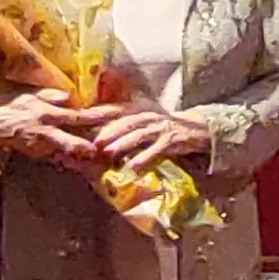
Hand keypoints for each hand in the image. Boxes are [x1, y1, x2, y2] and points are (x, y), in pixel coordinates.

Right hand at [0, 89, 119, 167]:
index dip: (99, 116)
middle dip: (96, 146)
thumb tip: (69, 97)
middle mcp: (47, 133)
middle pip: (77, 142)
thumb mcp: (28, 95)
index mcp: (48, 114)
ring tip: (104, 159)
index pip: (80, 115)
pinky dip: (71, 162)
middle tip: (115, 148)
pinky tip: (84, 164)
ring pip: (69, 155)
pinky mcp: (37, 156)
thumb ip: (50, 96)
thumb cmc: (8, 106)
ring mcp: (42, 147)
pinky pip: (58, 159)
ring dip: (86, 157)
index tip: (117, 114)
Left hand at [91, 108, 211, 173]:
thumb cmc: (166, 130)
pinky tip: (133, 168)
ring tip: (108, 153)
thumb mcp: (145, 125)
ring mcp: (161, 128)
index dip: (98, 114)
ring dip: (122, 144)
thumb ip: (125, 128)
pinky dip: (144, 158)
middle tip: (92, 143)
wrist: (198, 130)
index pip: (116, 111)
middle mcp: (149, 117)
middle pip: (125, 123)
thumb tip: (97, 138)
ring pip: (139, 135)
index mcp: (139, 112)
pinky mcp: (173, 141)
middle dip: (108, 132)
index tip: (80, 119)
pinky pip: (156, 150)